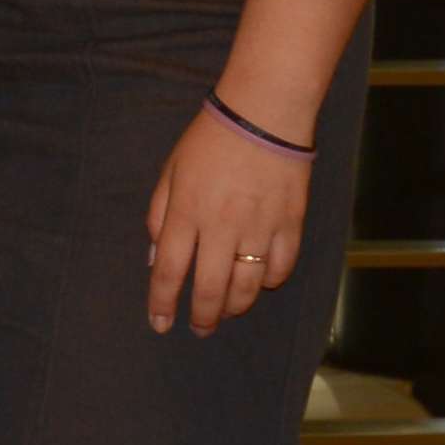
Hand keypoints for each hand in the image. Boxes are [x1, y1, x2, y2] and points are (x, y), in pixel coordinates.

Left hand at [148, 102, 309, 333]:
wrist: (264, 115)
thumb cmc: (210, 141)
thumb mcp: (170, 173)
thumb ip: (158, 216)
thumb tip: (154, 257)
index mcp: (186, 214)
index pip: (168, 271)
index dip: (162, 303)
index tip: (160, 324)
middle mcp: (221, 227)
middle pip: (209, 288)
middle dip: (202, 316)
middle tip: (199, 328)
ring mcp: (259, 228)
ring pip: (247, 285)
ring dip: (235, 306)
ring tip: (226, 312)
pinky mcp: (290, 223)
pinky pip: (281, 266)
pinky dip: (270, 281)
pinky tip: (260, 283)